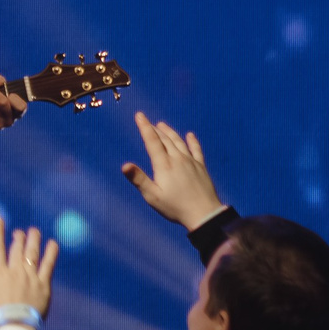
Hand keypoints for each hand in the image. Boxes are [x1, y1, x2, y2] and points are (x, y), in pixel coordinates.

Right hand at [0, 214, 57, 326]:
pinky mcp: (43, 285)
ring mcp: (30, 277)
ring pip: (32, 253)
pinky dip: (50, 253)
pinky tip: (52, 244)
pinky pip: (48, 265)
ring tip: (34, 231)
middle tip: (19, 233)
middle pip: (17, 248)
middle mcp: (15, 271)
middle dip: (18, 237)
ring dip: (33, 240)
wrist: (16, 326)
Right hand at [117, 111, 228, 229]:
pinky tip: (190, 135)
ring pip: (179, 142)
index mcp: (164, 165)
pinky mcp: (201, 167)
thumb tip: (125, 165)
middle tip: (148, 121)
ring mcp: (191, 162)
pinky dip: (192, 141)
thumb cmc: (175, 207)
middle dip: (155, 129)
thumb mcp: (153, 196)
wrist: (204, 214)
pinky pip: (196, 150)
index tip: (139, 115)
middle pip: (165, 139)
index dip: (145, 127)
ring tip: (162, 124)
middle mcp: (177, 159)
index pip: (152, 141)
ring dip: (170, 132)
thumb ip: (139, 179)